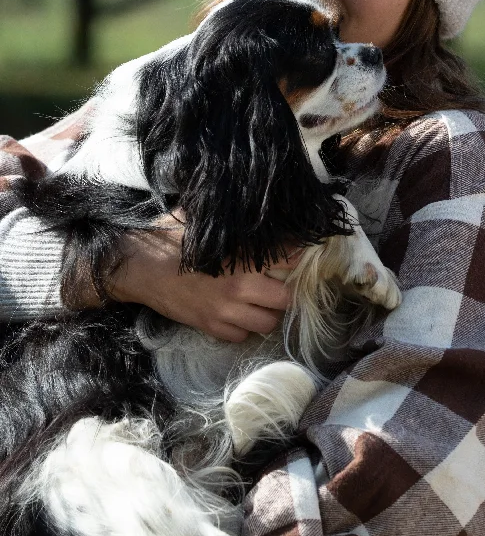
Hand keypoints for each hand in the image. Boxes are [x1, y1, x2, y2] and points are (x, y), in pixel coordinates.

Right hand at [106, 216, 298, 342]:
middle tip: (277, 281)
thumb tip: (247, 199)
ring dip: (268, 312)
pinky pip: (243, 336)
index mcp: (238, 257)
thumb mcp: (200, 218)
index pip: (286, 257)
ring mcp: (225, 312)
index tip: (296, 251)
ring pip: (268, 323)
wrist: (137, 268)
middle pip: (285, 298)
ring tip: (261, 301)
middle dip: (284, 290)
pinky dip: (244, 327)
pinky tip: (237, 313)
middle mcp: (238, 287)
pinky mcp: (211, 328)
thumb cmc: (168, 238)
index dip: (296, 254)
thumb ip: (227, 216)